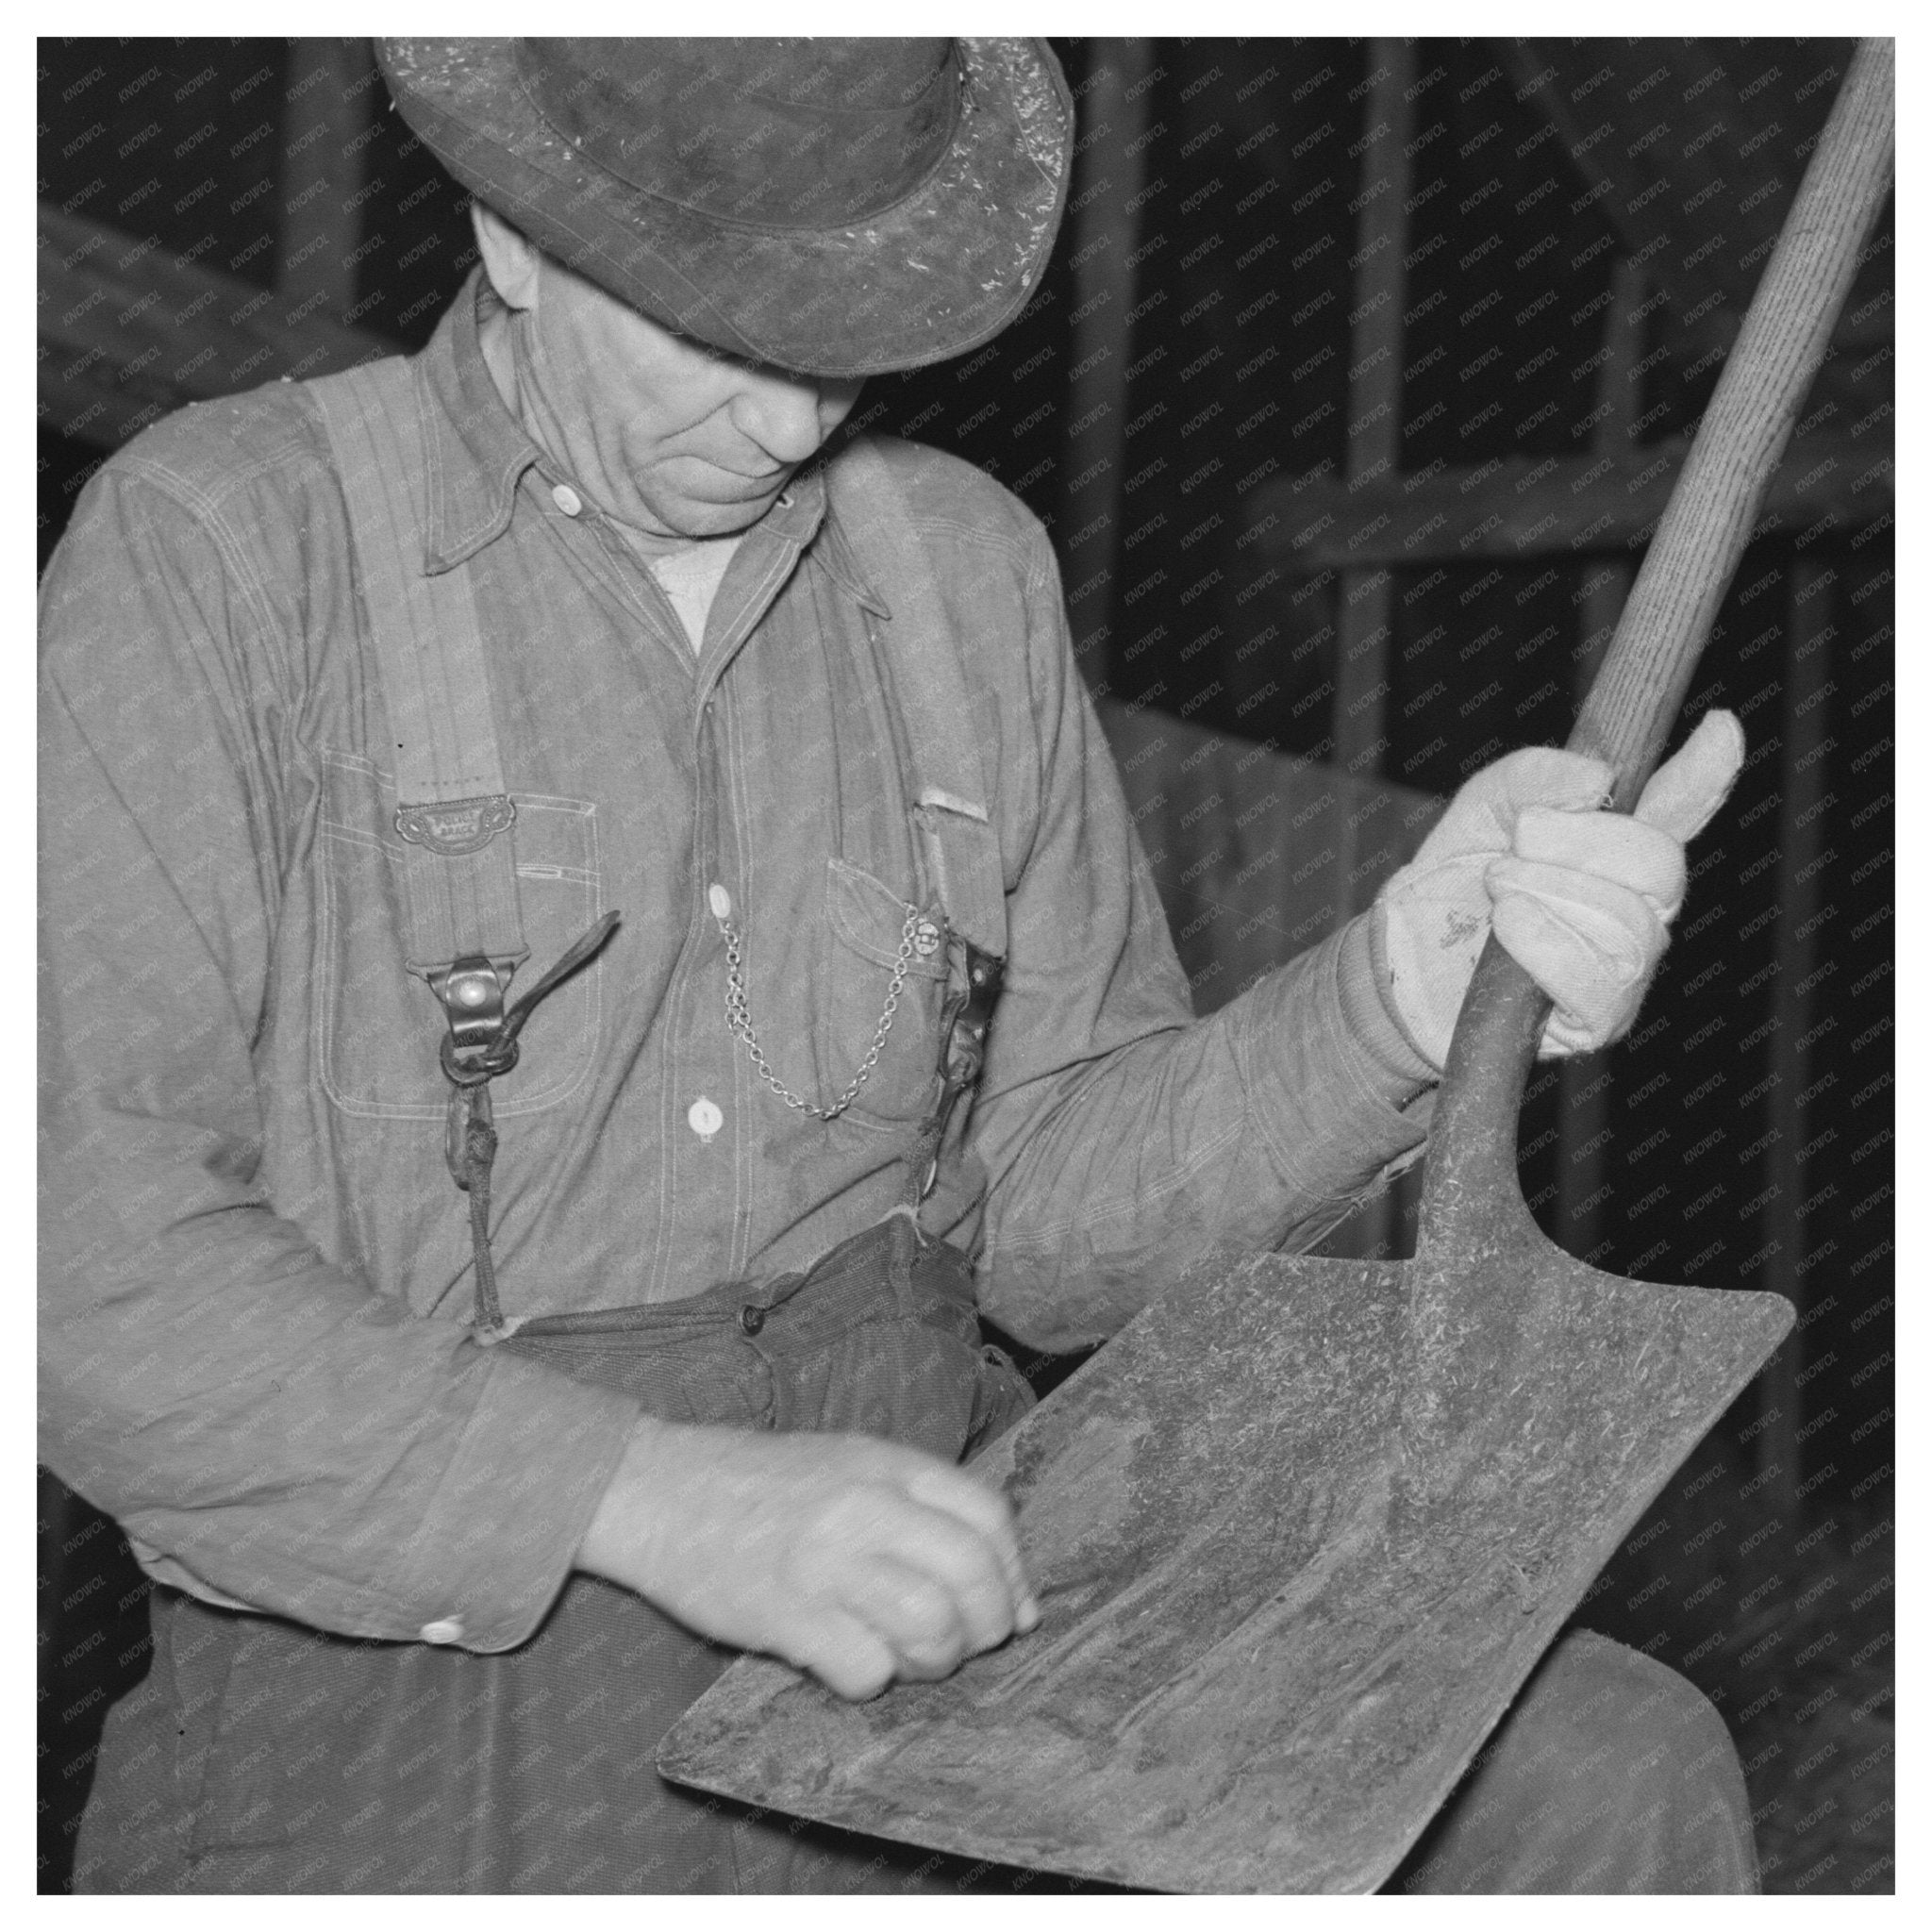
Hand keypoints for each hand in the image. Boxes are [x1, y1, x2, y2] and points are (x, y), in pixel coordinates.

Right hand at [576, 1417, 1039, 1699]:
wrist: (660, 1491)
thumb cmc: (764, 1485)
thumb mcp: (851, 1465)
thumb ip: (924, 1511)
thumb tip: (1011, 1596)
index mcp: (886, 1463)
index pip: (988, 1516)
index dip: (1012, 1572)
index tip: (1007, 1607)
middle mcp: (864, 1506)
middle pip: (972, 1573)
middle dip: (987, 1624)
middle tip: (965, 1643)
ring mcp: (826, 1560)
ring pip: (931, 1625)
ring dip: (935, 1659)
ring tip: (908, 1656)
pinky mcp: (787, 1615)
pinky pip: (867, 1669)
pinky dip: (871, 1680)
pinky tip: (849, 1661)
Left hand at [1376, 710, 1744, 1067]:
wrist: (1404, 957)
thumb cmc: (1456, 883)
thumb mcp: (1484, 806)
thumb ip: (1534, 775)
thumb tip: (1596, 779)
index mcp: (1621, 847)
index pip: (1679, 808)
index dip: (1705, 772)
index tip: (1720, 726)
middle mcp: (1640, 906)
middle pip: (1657, 865)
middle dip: (1577, 844)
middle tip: (1514, 847)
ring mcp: (1626, 968)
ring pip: (1625, 922)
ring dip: (1546, 893)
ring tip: (1498, 892)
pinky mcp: (1597, 1020)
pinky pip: (1597, 980)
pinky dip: (1545, 944)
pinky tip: (1508, 929)